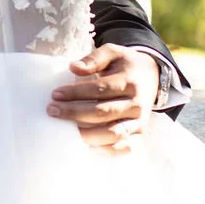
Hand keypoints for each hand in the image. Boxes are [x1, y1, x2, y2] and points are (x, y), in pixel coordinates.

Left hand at [46, 44, 160, 151]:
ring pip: (113, 133)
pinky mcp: (139, 134)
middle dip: (74, 113)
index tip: (55, 94)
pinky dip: (105, 150)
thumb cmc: (125, 65)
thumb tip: (73, 67)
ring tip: (65, 131)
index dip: (76, 92)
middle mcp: (137, 104)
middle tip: (52, 110)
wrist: (152, 76)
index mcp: (130, 82)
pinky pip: (124, 148)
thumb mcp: (113, 53)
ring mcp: (139, 122)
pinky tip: (85, 145)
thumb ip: (94, 58)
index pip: (100, 89)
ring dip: (86, 135)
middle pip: (103, 112)